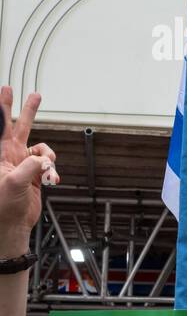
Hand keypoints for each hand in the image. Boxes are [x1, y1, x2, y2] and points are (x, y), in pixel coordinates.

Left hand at [0, 87, 56, 254]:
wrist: (12, 224)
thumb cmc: (3, 205)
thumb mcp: (14, 182)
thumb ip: (30, 165)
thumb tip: (43, 158)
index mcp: (1, 155)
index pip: (1, 126)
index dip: (3, 108)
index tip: (5, 91)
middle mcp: (11, 156)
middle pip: (20, 127)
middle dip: (28, 111)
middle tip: (34, 96)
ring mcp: (23, 164)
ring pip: (41, 148)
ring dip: (49, 155)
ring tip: (48, 168)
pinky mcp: (34, 174)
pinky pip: (48, 164)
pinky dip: (52, 170)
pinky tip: (51, 179)